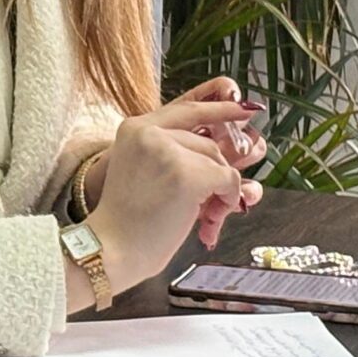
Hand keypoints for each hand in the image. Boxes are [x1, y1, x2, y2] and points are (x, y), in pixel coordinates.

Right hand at [90, 82, 264, 289]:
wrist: (112, 249)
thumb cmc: (128, 222)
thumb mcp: (143, 171)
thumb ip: (174, 154)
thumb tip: (226, 153)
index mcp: (135, 129)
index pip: (186, 109)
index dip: (218, 108)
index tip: (245, 108)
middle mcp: (149, 132)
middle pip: (206, 144)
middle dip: (216, 174)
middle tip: (213, 206)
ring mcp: (168, 151)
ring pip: (218, 161)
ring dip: (221, 191)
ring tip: (206, 217)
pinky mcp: (187, 173)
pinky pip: (228, 179)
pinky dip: (227, 200)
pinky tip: (210, 219)